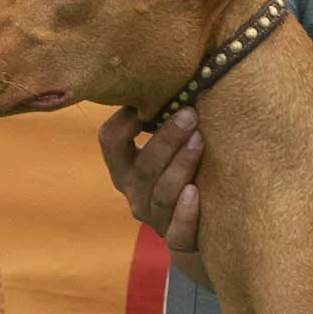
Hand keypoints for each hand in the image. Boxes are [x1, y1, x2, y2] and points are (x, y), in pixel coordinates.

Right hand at [101, 103, 207, 271]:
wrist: (201, 227)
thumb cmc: (184, 171)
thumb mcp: (167, 148)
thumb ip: (164, 119)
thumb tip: (172, 72)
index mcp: (125, 167)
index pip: (111, 142)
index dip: (124, 122)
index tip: (148, 100)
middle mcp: (135, 193)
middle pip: (144, 167)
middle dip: (166, 139)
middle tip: (190, 114)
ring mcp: (156, 219)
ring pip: (163, 194)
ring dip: (180, 166)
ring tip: (199, 141)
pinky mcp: (179, 241)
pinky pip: (177, 232)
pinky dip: (185, 213)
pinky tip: (195, 193)